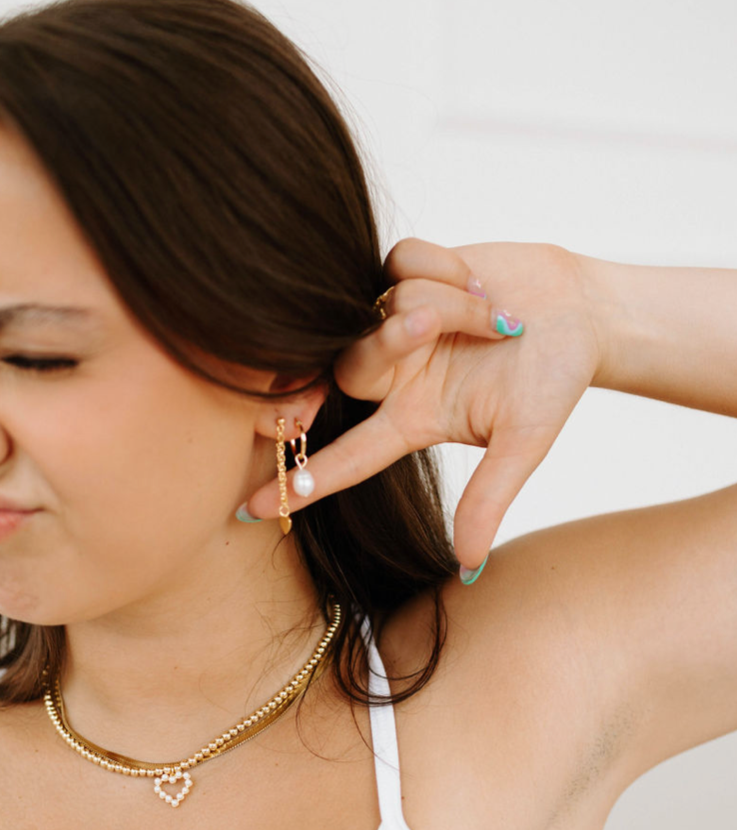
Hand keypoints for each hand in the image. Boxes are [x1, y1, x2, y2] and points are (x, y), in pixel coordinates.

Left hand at [244, 238, 602, 569]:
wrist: (578, 310)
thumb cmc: (555, 379)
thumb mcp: (524, 442)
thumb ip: (488, 498)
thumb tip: (468, 566)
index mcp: (412, 418)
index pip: (348, 454)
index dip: (304, 480)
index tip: (250, 507)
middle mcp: (393, 374)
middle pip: (350, 366)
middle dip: (393, 341)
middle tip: (433, 327)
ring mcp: (394, 321)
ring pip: (383, 306)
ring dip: (447, 302)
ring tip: (492, 313)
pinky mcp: (403, 274)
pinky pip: (399, 263)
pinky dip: (444, 266)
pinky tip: (475, 280)